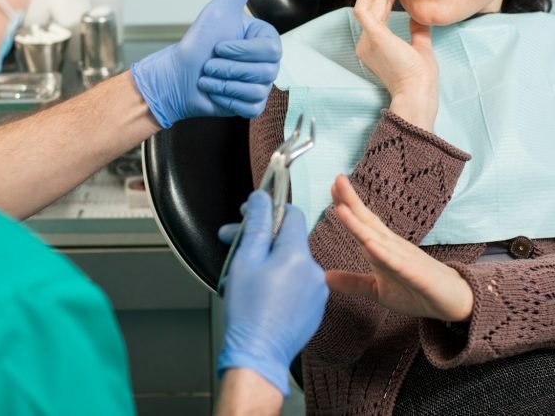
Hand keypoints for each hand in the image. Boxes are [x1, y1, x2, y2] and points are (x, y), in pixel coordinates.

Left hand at [130, 0, 281, 126]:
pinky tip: (216, 92)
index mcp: (264, 39)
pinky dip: (228, 100)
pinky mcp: (251, 104)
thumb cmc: (196, 43)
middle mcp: (266, 62)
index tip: (219, 46)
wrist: (176, 76)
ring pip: (257, 89)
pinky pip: (251, 105)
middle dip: (229, 68)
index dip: (242, 51)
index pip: (271, 50)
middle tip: (211, 63)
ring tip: (210, 77)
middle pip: (266, 72)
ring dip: (224, 83)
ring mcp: (260, 84)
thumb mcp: (219, 10)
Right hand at [217, 191, 327, 395]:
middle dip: (263, 239)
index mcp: (297, 255)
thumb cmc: (248, 313)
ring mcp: (317, 291)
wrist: (258, 355)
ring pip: (293, 263)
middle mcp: (313, 270)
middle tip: (237, 243)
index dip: (270, 210)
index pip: (292, 215)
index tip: (254, 214)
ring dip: (272, 262)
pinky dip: (282, 282)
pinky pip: (299, 283)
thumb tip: (261, 199)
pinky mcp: (315, 307)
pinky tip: (262, 292)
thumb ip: (256, 225)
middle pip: (289, 241)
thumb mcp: (245, 261)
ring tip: (247, 275)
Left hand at [325, 175, 473, 321]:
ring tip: (342, 209)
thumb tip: (324, 278)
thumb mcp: (377, 289)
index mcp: (383, 247)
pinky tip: (369, 245)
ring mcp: (404, 258)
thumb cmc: (416, 291)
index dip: (347, 205)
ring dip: (359, 224)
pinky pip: (396, 263)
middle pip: (369, 221)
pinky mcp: (415, 274)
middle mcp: (392, 246)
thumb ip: (353, 282)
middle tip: (336, 180)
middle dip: (351, 202)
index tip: (332, 187)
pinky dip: (382, 254)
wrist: (452, 302)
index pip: (363, 222)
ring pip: (378, 238)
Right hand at [353, 0, 437, 128]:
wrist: (417, 92)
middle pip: (373, 7)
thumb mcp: (420, 48)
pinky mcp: (373, 36)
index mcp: (376, 47)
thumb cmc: (420, 78)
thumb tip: (419, 16)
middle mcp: (367, 43)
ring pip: (368, 5)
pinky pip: (364, 10)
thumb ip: (417, 32)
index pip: (379, 15)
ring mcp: (367, 40)